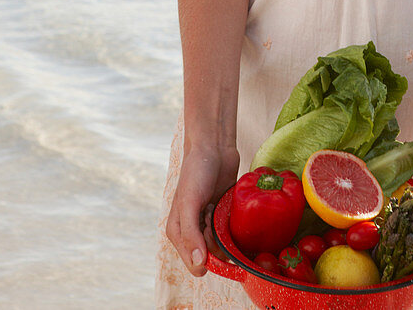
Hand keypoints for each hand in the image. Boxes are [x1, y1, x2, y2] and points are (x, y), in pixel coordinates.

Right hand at [166, 142, 239, 276]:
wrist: (214, 147)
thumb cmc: (196, 172)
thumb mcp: (189, 203)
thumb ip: (191, 235)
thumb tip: (199, 265)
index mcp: (178, 233)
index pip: (195, 264)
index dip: (209, 258)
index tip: (211, 234)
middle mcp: (193, 232)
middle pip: (212, 258)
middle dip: (218, 243)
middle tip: (213, 215)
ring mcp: (210, 224)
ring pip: (224, 248)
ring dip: (226, 233)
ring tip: (218, 208)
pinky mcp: (224, 215)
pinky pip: (232, 233)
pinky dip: (234, 226)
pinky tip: (228, 208)